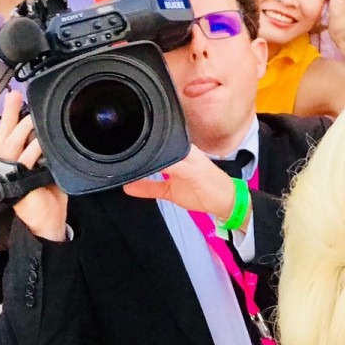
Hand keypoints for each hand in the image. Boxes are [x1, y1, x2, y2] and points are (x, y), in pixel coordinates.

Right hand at [0, 91, 68, 241]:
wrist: (48, 223)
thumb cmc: (49, 196)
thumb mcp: (49, 168)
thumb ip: (47, 151)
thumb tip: (53, 131)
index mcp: (14, 159)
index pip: (9, 132)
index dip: (10, 113)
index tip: (13, 94)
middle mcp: (8, 165)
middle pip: (6, 133)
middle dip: (12, 114)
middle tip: (18, 97)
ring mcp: (11, 174)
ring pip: (13, 144)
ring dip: (24, 129)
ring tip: (33, 117)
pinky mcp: (18, 184)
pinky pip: (25, 161)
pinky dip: (34, 150)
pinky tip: (42, 140)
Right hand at [123, 147, 239, 221]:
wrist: (223, 203)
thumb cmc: (212, 182)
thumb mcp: (191, 171)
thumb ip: (173, 165)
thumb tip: (152, 161)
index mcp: (181, 148)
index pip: (160, 142)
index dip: (146, 140)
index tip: (129, 140)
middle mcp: (175, 159)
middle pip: (153, 155)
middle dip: (139, 155)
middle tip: (122, 154)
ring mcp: (172, 175)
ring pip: (151, 171)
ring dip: (139, 171)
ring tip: (122, 169)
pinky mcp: (171, 189)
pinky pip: (152, 187)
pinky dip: (141, 188)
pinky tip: (128, 187)